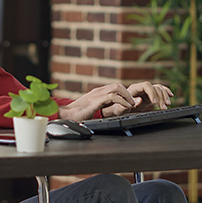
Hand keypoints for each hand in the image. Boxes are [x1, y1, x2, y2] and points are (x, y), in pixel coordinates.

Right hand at [57, 82, 172, 120]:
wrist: (65, 116)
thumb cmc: (77, 116)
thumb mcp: (93, 112)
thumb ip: (101, 111)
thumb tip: (109, 115)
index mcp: (98, 94)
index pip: (115, 89)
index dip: (126, 94)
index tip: (133, 102)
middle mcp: (99, 91)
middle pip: (118, 86)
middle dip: (129, 93)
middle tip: (137, 102)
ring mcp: (97, 94)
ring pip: (117, 87)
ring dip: (128, 96)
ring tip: (134, 104)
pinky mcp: (95, 100)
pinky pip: (112, 96)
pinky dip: (122, 100)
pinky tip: (127, 106)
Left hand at [102, 81, 172, 117]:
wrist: (118, 110)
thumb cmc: (117, 109)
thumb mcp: (120, 108)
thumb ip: (128, 104)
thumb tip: (139, 100)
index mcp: (134, 88)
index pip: (146, 86)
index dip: (152, 93)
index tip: (155, 102)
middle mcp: (141, 88)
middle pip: (154, 88)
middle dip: (160, 97)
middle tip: (163, 107)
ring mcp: (146, 91)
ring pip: (159, 89)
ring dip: (164, 97)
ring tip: (166, 106)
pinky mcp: (150, 95)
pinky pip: (160, 90)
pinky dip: (166, 92)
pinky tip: (171, 95)